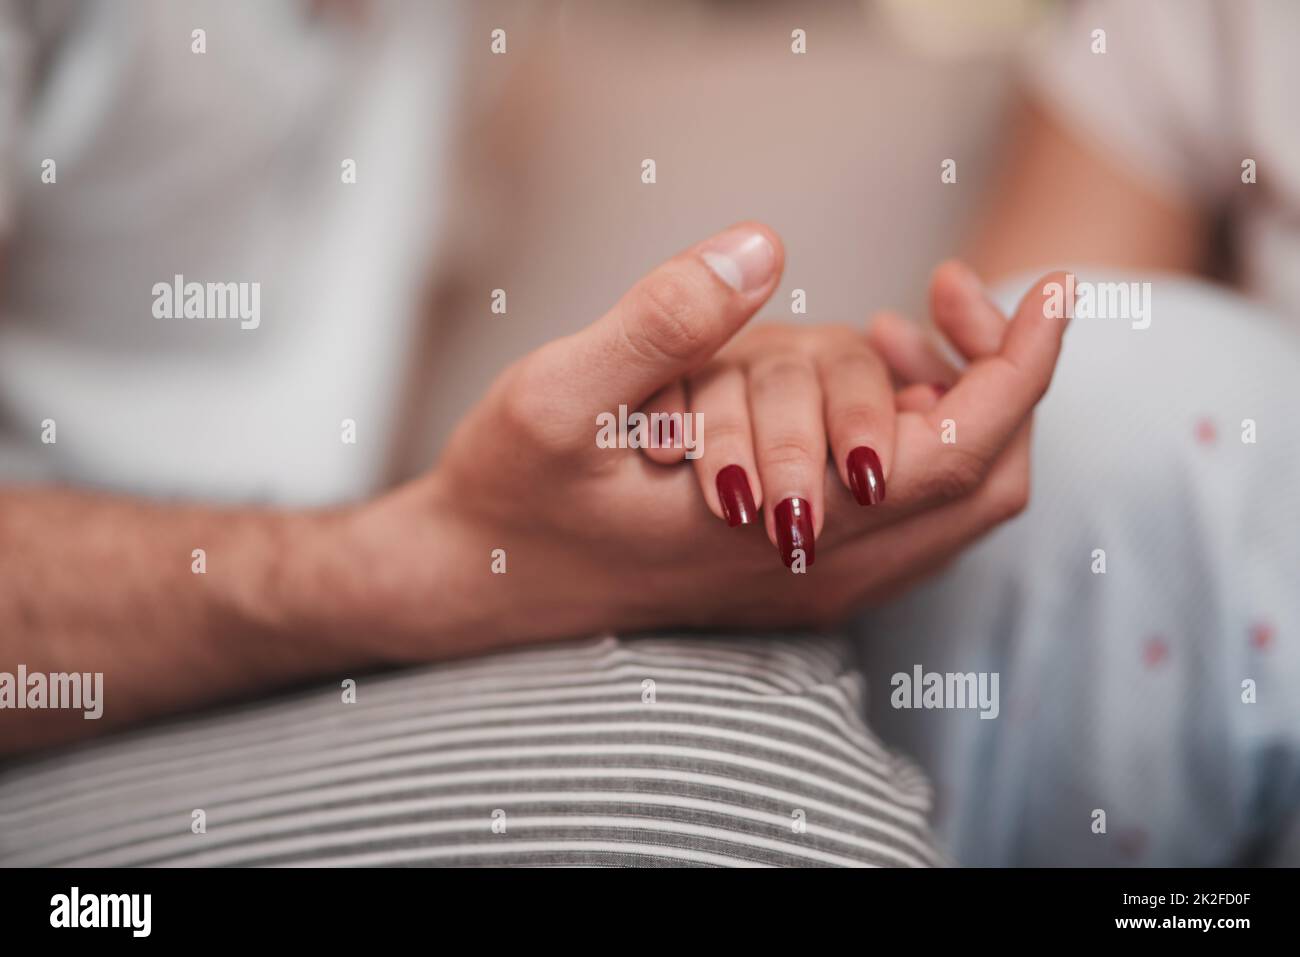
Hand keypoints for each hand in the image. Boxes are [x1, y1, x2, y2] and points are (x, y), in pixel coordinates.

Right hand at [295, 229, 1067, 658]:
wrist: (475, 587)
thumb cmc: (512, 495)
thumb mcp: (557, 392)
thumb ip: (663, 320)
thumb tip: (760, 249)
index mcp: (778, 530)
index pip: (959, 453)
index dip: (1020, 365)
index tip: (1048, 288)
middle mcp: (817, 572)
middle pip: (985, 485)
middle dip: (999, 380)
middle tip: (942, 298)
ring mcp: (811, 584)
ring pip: (951, 508)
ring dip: (953, 409)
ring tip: (893, 333)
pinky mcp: (793, 580)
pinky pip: (905, 515)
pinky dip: (913, 442)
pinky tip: (847, 391)